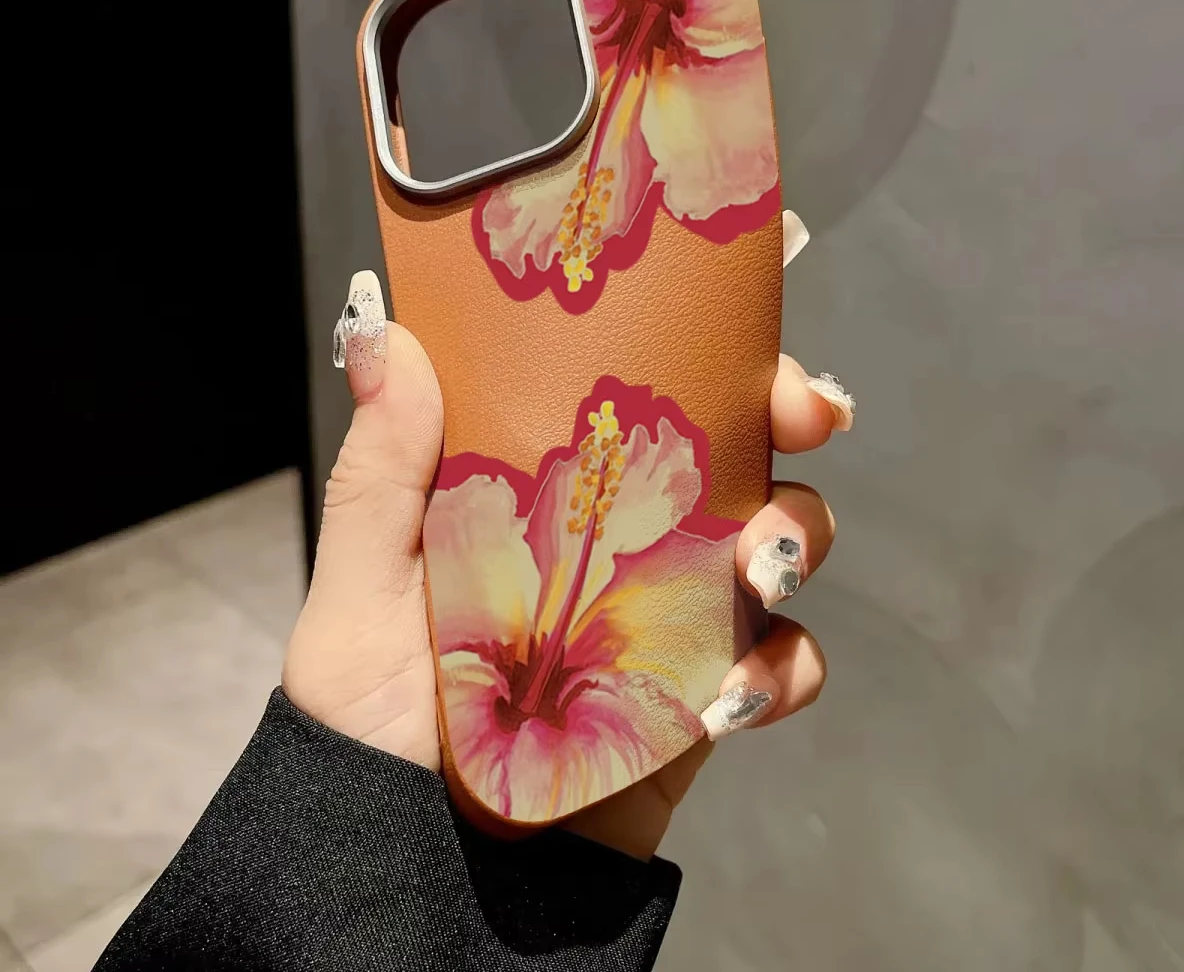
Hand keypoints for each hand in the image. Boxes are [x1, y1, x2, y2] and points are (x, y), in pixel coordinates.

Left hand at [284, 268, 852, 859]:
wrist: (420, 867)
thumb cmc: (373, 718)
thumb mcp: (363, 586)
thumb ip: (381, 471)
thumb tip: (386, 337)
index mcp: (548, 493)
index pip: (635, 399)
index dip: (704, 357)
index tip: (739, 333)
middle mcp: (620, 542)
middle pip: (732, 453)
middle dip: (787, 426)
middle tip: (803, 424)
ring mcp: (669, 617)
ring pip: (777, 546)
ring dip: (796, 538)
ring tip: (761, 566)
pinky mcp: (699, 699)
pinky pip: (780, 667)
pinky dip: (784, 669)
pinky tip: (737, 688)